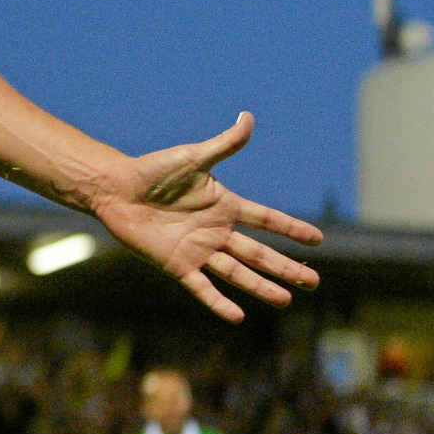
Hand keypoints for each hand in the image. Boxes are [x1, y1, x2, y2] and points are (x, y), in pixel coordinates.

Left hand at [90, 113, 320, 322]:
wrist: (115, 189)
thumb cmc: (152, 170)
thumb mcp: (192, 157)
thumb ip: (224, 144)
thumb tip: (248, 117)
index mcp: (224, 205)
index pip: (266, 219)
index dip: (290, 228)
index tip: (317, 240)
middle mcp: (216, 231)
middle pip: (258, 253)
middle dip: (285, 267)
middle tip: (313, 282)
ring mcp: (198, 250)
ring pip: (237, 273)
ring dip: (261, 287)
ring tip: (286, 300)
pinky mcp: (177, 265)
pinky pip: (202, 286)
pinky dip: (218, 302)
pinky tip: (238, 317)